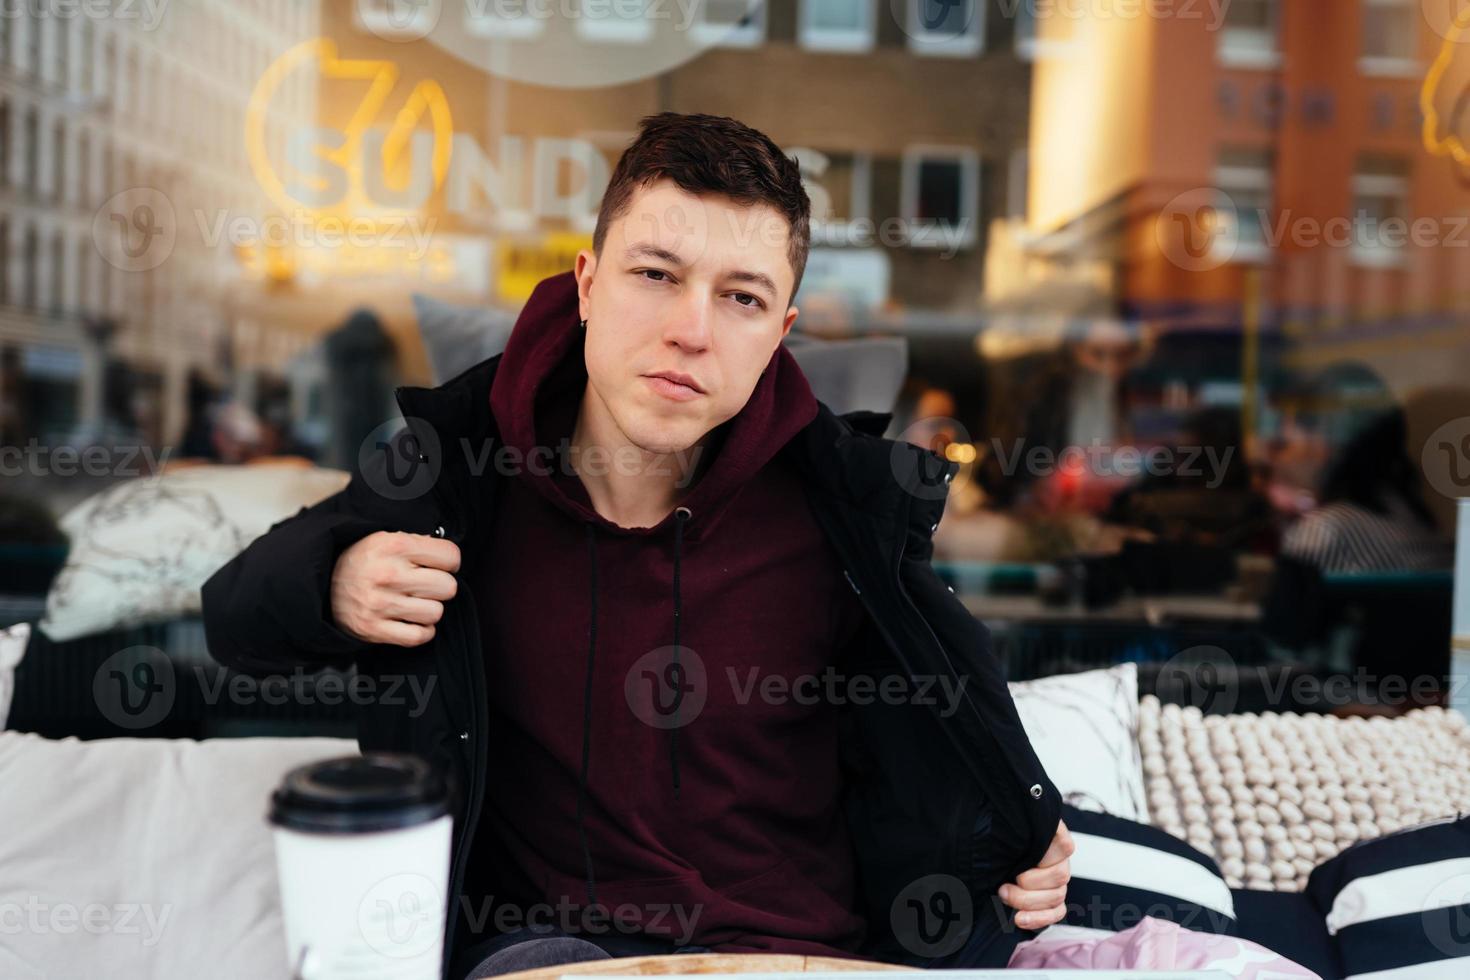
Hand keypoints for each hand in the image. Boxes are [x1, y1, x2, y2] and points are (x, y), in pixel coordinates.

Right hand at [330, 531, 459, 645]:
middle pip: (448, 587)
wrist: (322, 584)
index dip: (449, 561)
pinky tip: (412, 620)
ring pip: (435, 613)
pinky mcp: (374, 629)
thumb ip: (419, 544)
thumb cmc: (363, 561)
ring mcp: (381, 604)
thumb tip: (449, 557)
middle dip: (441, 586)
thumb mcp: (386, 538)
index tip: (440, 564)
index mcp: (394, 546)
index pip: (451, 556)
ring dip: (429, 609)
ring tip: (415, 602)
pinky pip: (419, 636)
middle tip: (426, 585)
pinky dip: (421, 631)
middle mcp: (388, 574)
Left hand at [999, 819, 1073, 930]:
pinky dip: (1039, 918)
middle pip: (1060, 876)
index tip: (1020, 861)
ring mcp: (1057, 879)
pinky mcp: (1052, 898)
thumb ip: (1015, 824)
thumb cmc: (998, 834)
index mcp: (1051, 835)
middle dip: (1028, 885)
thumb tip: (1018, 812)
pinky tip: (1020, 919)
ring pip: (1057, 896)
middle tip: (1003, 885)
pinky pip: (1057, 912)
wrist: (989, 847)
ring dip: (1028, 901)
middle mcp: (1059, 858)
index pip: (1063, 845)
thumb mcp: (1005, 826)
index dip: (1044, 855)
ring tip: (1003, 895)